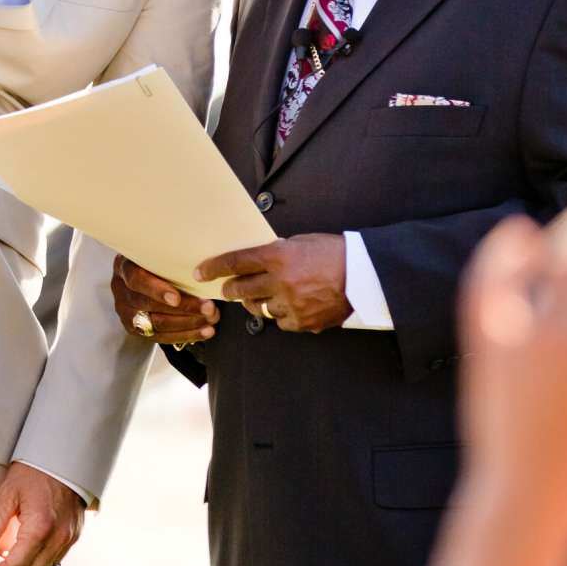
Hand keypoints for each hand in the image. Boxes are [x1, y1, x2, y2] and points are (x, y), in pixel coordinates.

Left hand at [0, 461, 83, 565]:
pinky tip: (23, 553)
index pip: (16, 565)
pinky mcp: (74, 536)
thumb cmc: (34, 471)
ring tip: (4, 559)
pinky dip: (38, 563)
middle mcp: (58, 537)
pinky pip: (55, 561)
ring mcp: (69, 538)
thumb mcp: (8, 493)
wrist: (63, 458)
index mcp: (40, 527)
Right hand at [111, 254, 217, 345]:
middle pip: (149, 305)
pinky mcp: (136, 330)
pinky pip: (162, 337)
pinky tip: (205, 332)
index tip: (176, 298)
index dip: (156, 290)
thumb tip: (204, 264)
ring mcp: (127, 312)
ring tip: (211, 319)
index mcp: (125, 267)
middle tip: (209, 307)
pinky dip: (186, 335)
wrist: (142, 277)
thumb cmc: (155, 262)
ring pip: (157, 324)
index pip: (136, 280)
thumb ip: (171, 258)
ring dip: (188, 323)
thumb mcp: (157, 254)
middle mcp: (122, 291)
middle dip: (183, 308)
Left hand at [197, 233, 349, 331]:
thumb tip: (257, 263)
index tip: (201, 272)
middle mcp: (281, 281)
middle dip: (231, 290)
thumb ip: (277, 253)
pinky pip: (282, 323)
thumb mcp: (301, 242)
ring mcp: (292, 304)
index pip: (236, 262)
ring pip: (260, 309)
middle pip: (241, 290)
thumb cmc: (334, 252)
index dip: (215, 268)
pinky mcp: (304, 321)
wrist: (365, 273)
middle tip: (228, 290)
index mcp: (278, 256)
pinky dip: (283, 316)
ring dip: (260, 303)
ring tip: (268, 296)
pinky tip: (291, 307)